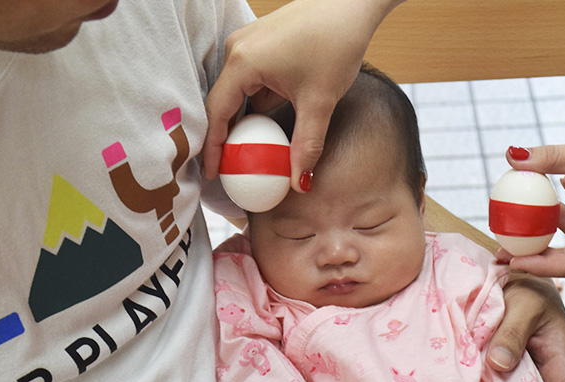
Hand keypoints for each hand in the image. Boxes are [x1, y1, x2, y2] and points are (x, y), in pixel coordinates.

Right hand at [202, 0, 402, 190]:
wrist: (353, 5)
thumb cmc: (335, 42)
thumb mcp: (320, 102)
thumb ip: (307, 145)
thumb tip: (300, 182)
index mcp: (243, 62)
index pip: (217, 113)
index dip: (212, 147)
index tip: (211, 173)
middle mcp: (238, 50)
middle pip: (224, 103)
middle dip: (227, 138)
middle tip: (230, 169)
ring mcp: (250, 45)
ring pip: (241, 93)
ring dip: (247, 122)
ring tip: (251, 154)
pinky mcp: (264, 44)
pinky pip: (253, 81)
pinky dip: (259, 105)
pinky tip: (272, 126)